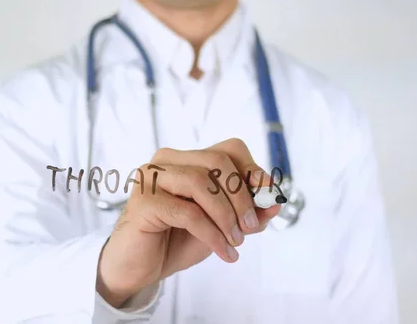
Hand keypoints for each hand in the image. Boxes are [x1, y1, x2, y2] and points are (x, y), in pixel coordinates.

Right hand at [96, 138, 280, 306]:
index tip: (267, 200)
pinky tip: (224, 251)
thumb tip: (276, 201)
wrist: (140, 267)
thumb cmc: (178, 240)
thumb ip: (248, 212)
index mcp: (186, 159)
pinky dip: (212, 234)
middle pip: (217, 161)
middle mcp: (166, 160)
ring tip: (235, 241)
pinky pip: (188, 212)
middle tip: (249, 227)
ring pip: (201, 182)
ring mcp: (151, 177)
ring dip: (226, 216)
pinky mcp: (143, 201)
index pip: (229, 149)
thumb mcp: (222, 225)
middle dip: (241, 196)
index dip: (253, 171)